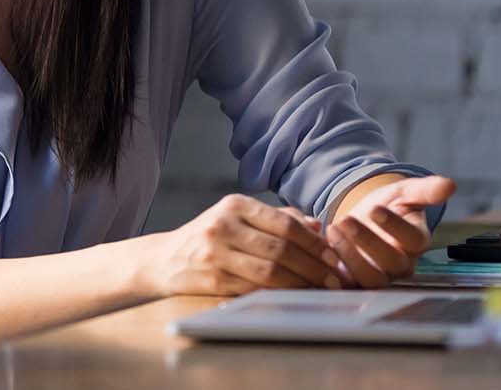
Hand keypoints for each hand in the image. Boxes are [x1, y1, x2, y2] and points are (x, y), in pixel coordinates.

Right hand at [147, 194, 343, 296]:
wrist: (165, 259)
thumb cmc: (211, 237)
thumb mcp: (238, 217)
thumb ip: (278, 218)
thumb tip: (319, 227)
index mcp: (235, 204)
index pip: (285, 223)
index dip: (315, 242)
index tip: (335, 256)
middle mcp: (224, 225)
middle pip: (281, 248)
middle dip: (314, 266)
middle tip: (335, 278)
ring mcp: (216, 253)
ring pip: (271, 271)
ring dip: (302, 283)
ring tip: (320, 289)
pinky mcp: (212, 279)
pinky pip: (255, 289)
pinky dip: (280, 294)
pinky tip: (294, 296)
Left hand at [326, 175, 455, 288]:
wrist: (363, 218)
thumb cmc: (388, 205)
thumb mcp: (404, 193)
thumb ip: (426, 190)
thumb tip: (450, 184)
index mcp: (416, 242)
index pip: (413, 240)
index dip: (395, 226)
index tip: (376, 209)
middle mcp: (401, 264)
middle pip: (391, 263)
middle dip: (367, 242)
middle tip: (346, 220)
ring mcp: (379, 276)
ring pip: (370, 279)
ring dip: (349, 256)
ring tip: (332, 230)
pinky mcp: (356, 282)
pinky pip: (347, 285)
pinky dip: (334, 271)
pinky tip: (322, 249)